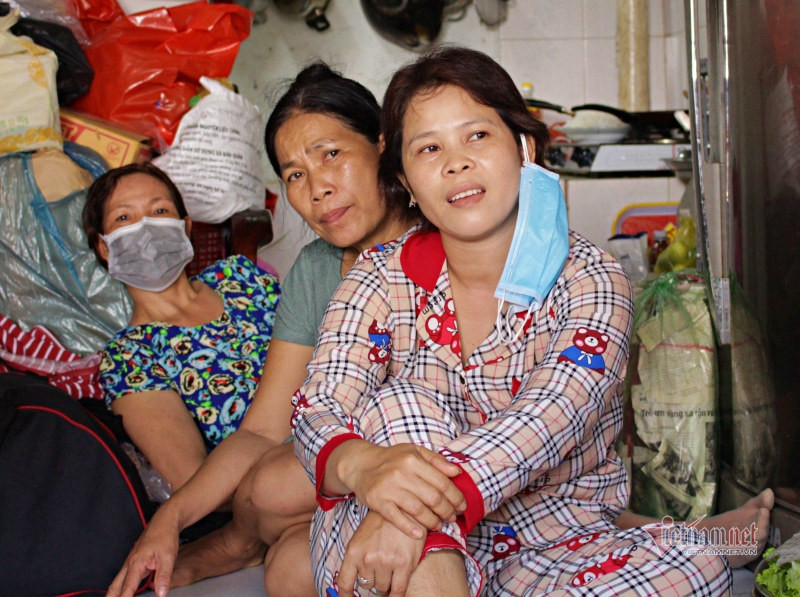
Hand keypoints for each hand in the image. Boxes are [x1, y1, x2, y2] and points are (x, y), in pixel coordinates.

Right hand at [107, 506, 180, 596]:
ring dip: (113, 592)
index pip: (127, 588)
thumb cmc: (165, 535)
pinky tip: (122, 589)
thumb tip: (161, 594)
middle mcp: (130, 562)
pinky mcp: (135, 559)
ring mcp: (131, 560)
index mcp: (136, 563)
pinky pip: (124, 575)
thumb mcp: (168, 557)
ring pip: (118, 580)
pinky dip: (120, 585)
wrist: (165, 520)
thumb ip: (163, 577)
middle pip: (116, 585)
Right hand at [330, 441, 465, 538]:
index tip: (461, 506)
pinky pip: (397, 518)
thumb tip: (457, 472)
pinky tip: (420, 533)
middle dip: (447, 511)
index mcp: (413, 459)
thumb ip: (437, 460)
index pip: (442, 482)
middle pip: (433, 498)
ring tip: (439, 525)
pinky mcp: (377, 501)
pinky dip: (410, 528)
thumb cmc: (391, 458)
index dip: (456, 497)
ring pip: (418, 510)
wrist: (360, 464)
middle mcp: (401, 473)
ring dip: (433, 521)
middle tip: (452, 517)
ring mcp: (388, 488)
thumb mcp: (414, 452)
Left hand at [337, 511, 424, 596]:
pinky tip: (396, 593)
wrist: (404, 507)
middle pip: (367, 585)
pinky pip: (398, 591)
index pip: (345, 583)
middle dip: (373, 580)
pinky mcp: (404, 564)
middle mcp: (367, 559)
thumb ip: (356, 558)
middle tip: (380, 570)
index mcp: (354, 551)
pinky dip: (396, 595)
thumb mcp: (362, 536)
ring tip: (391, 568)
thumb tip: (355, 583)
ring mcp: (386, 562)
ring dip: (385, 583)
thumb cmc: (382, 522)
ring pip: (382, 588)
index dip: (345, 596)